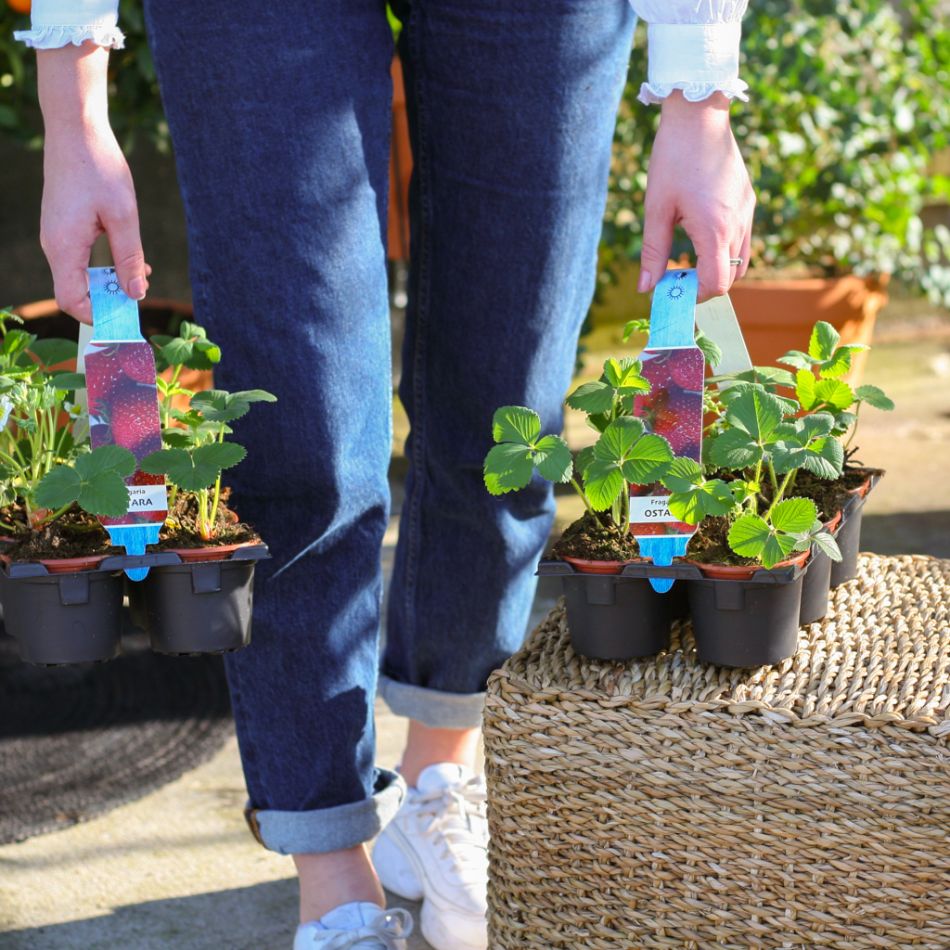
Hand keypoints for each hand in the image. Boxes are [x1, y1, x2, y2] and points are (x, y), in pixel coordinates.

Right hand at [37, 45, 148, 323]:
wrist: (75, 130)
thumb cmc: (99, 168)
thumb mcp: (124, 216)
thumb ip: (129, 257)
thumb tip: (136, 293)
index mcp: (64, 246)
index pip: (71, 299)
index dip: (96, 315)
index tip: (126, 316)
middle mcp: (54, 245)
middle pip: (75, 292)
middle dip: (108, 301)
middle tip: (141, 296)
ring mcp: (57, 237)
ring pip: (80, 277)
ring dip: (110, 282)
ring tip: (143, 275)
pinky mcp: (64, 228)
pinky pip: (81, 260)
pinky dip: (105, 266)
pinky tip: (132, 259)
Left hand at [638, 91, 754, 301]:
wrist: (699, 116)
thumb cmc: (673, 159)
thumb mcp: (656, 208)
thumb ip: (653, 252)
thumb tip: (646, 288)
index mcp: (715, 230)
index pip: (716, 284)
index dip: (694, 296)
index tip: (673, 290)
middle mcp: (738, 224)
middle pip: (729, 277)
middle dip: (704, 284)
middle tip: (677, 275)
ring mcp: (747, 212)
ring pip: (740, 260)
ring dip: (716, 267)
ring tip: (687, 254)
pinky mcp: (748, 201)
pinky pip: (743, 239)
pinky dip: (724, 248)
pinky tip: (700, 232)